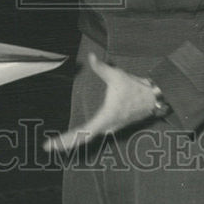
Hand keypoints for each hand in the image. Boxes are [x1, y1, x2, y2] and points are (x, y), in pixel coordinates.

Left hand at [43, 53, 157, 152]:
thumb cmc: (136, 88)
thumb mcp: (117, 76)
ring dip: (73, 141)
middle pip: (83, 139)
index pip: (83, 133)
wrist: (155, 99)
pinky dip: (82, 137)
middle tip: (48, 147)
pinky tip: (75, 136)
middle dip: (65, 143)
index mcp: (106, 118)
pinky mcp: (112, 125)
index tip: (53, 145)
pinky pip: (93, 133)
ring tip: (57, 145)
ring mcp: (110, 127)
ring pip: (88, 137)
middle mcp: (107, 126)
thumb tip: (91, 56)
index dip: (67, 140)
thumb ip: (101, 68)